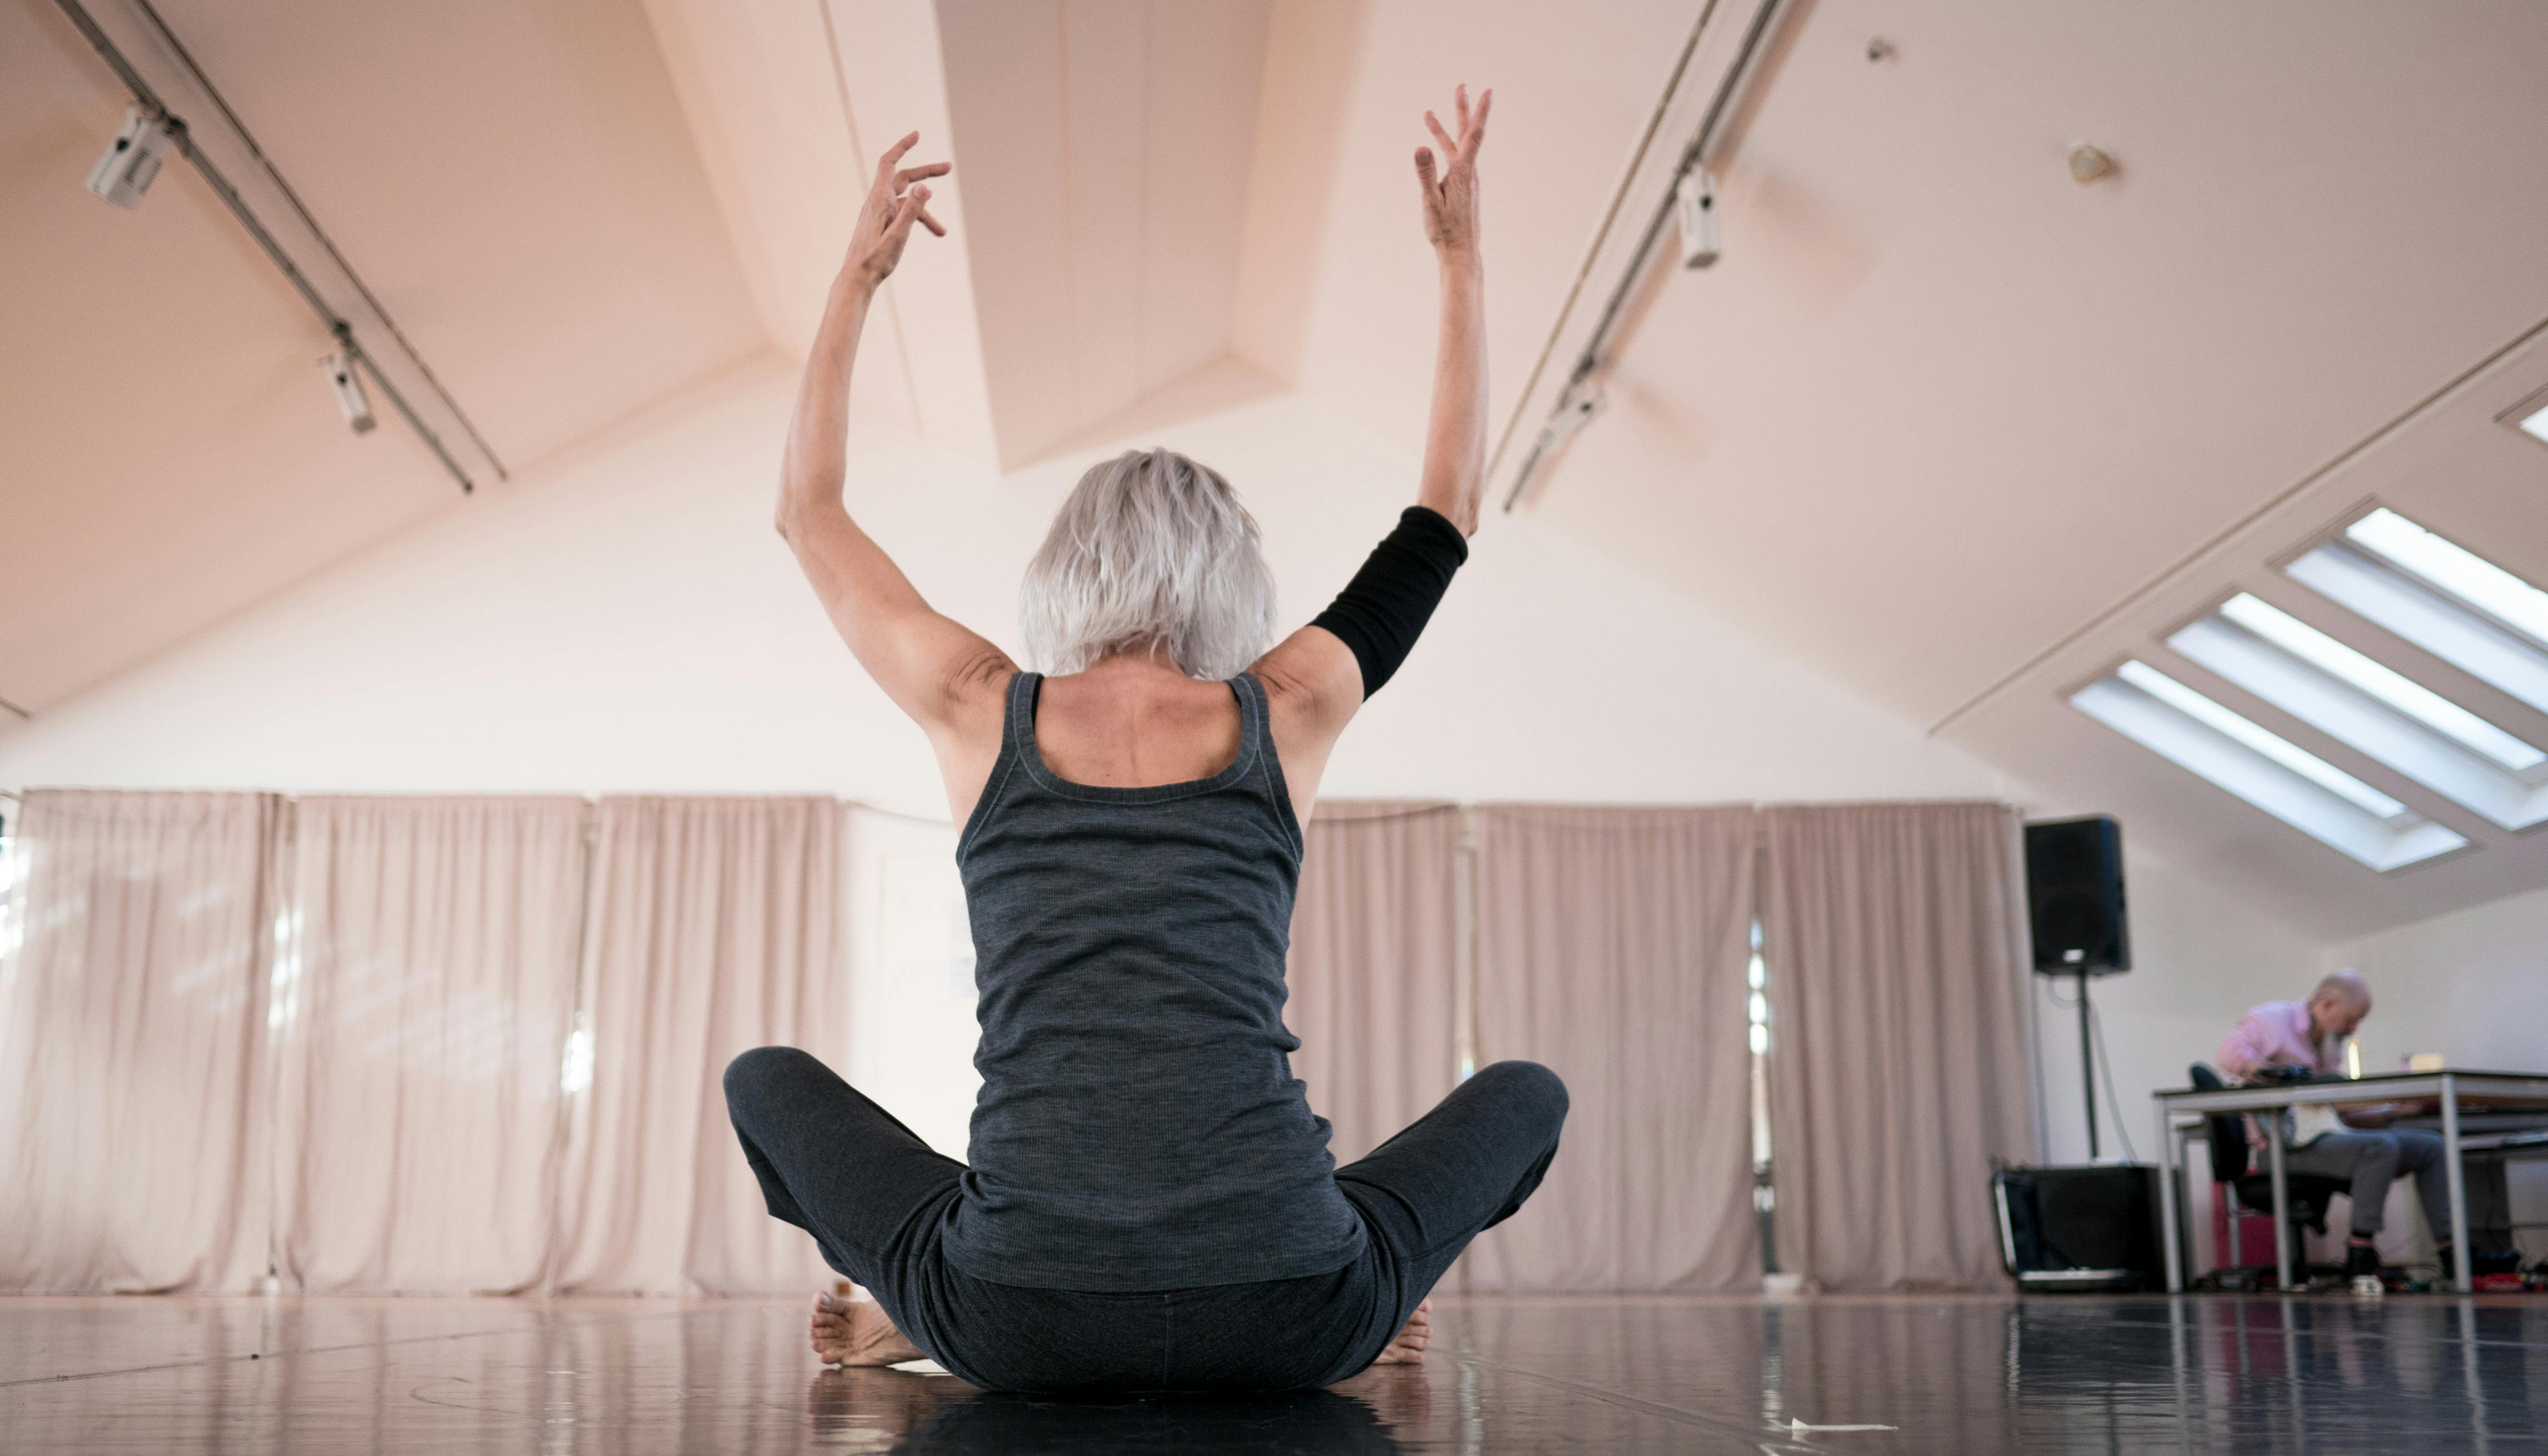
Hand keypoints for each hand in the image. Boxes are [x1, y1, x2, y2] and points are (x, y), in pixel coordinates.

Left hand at [842, 133, 948, 291]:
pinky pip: (903, 214)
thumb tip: (926, 187)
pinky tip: (931, 234)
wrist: (857, 278)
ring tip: (943, 232)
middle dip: (926, 172)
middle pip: (904, 178)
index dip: (902, 146)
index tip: (917, 135)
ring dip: (926, 210)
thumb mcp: (899, 235)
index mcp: (879, 199)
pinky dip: (918, 220)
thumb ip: (913, 210)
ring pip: (907, 200)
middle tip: (949, 168)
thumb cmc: (875, 260)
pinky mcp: (881, 223)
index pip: (889, 162)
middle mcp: (878, 202)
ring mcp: (879, 212)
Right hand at [1415, 85, 1490, 261]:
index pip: (1474, 135)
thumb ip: (1425, 174)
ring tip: (1428, 114)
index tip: (1487, 91)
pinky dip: (1444, 147)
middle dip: (1463, 109)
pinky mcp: (1462, 188)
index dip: (1481, 112)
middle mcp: (1468, 173)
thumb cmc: (1445, 231)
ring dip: (1444, 129)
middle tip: (1462, 86)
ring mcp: (1466, 180)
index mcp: (1462, 172)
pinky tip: (1435, 148)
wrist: (1461, 253)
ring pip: (1456, 147)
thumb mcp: (1430, 202)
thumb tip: (1421, 147)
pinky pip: (1454, 160)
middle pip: (1467, 134)